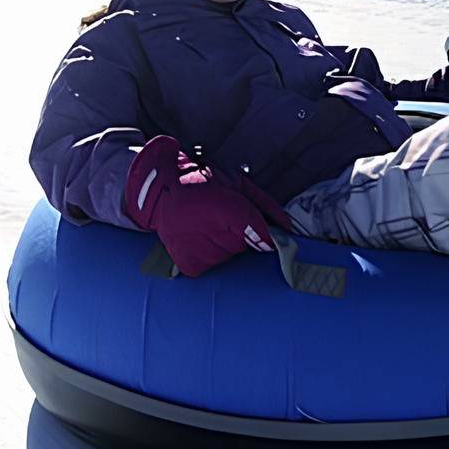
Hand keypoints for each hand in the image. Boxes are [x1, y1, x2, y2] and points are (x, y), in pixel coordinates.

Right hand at [124, 137, 293, 276]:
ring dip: (224, 244)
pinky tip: (197, 239)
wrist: (160, 191)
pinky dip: (208, 255)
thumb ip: (265, 205)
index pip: (259, 233)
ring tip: (205, 226)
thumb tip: (288, 227)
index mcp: (226, 208)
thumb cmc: (202, 182)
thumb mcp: (237, 183)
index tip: (275, 239)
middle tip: (220, 218)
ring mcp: (199, 251)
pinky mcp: (191, 265)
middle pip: (244, 245)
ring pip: (229, 256)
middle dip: (239, 232)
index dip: (267, 235)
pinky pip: (212, 266)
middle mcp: (211, 232)